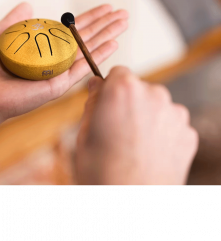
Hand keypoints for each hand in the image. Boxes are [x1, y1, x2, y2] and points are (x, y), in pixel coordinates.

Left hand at [0, 3, 128, 145]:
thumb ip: (14, 20)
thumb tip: (28, 4)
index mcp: (41, 48)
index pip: (70, 30)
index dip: (88, 18)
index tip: (105, 8)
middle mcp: (53, 60)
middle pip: (84, 38)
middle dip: (105, 25)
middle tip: (124, 13)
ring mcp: (57, 73)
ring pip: (88, 50)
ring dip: (107, 35)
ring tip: (124, 22)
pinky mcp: (57, 85)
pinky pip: (81, 68)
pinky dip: (97, 55)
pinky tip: (112, 44)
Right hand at [77, 66, 198, 185]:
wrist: (129, 200)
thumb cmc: (103, 172)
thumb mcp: (84, 132)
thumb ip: (92, 101)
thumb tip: (96, 84)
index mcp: (124, 90)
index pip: (118, 72)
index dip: (109, 87)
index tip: (106, 102)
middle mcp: (154, 95)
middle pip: (138, 88)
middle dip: (128, 102)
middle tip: (116, 128)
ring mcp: (175, 114)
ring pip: (155, 105)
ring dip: (146, 116)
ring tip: (133, 143)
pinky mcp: (188, 133)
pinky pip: (170, 123)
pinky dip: (161, 132)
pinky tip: (148, 151)